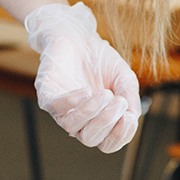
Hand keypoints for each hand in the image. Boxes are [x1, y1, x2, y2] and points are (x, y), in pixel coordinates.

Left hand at [25, 2, 140, 153]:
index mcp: (98, 121)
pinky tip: (85, 91)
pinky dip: (72, 102)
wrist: (77, 35)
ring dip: (92, 113)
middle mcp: (79, 120)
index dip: (119, 136)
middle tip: (118, 101)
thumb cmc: (100, 60)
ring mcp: (61, 110)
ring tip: (105, 94)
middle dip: (107, 122)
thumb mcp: (123, 78)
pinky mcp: (47, 95)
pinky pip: (56, 108)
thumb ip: (130, 97)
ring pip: (73, 127)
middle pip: (90, 139)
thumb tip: (132, 117)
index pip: (107, 144)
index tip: (130, 118)